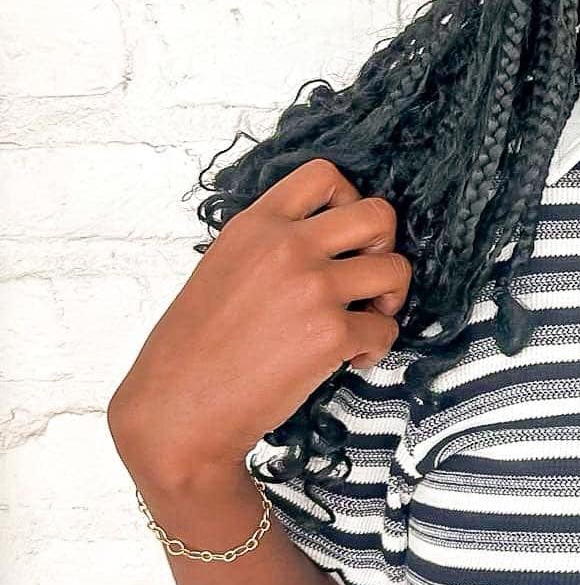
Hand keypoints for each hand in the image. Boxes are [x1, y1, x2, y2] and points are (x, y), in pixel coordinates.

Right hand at [108, 157, 412, 485]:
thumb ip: (268, 245)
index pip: (324, 174)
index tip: (343, 236)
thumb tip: (321, 241)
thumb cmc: (194, 349)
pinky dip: (375, 347)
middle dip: (385, 246)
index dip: (349, 199)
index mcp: (256, 225)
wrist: (179, 410)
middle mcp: (287, 247)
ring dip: (389, 299)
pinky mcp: (331, 333)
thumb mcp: (221, 268)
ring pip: (395, 269)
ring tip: (363, 322)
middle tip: (366, 279)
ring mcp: (313, 288)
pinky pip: (387, 328)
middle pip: (379, 215)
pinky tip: (347, 360)